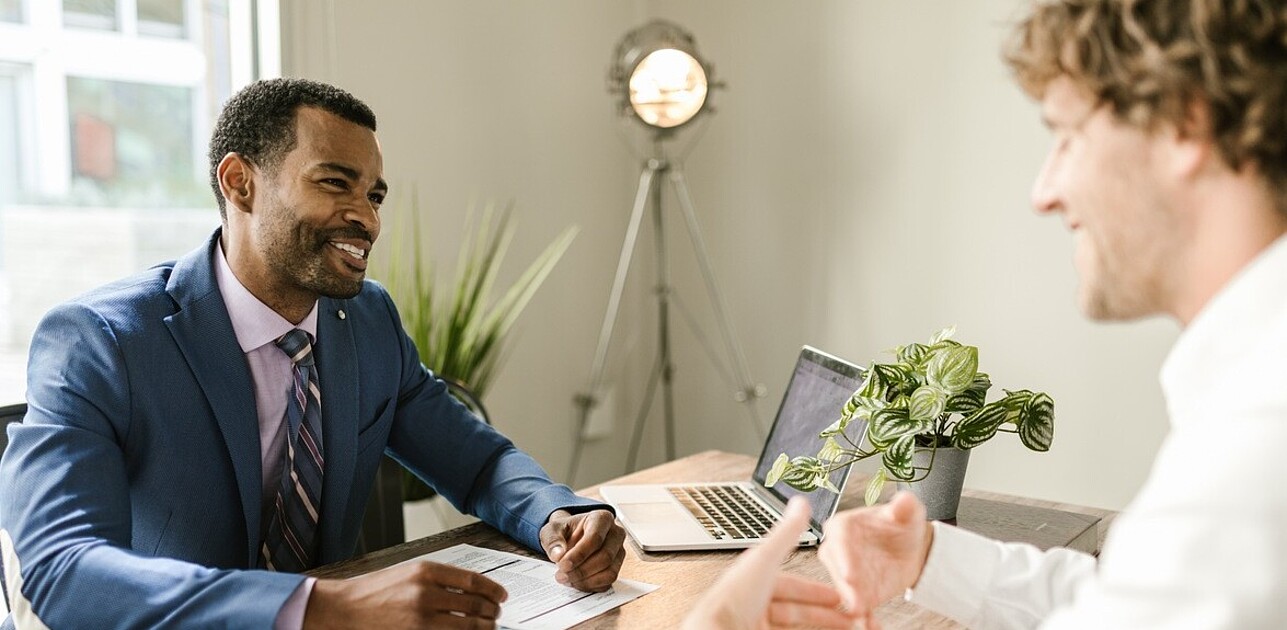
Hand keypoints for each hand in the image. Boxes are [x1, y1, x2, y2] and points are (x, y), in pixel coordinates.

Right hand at [304, 560, 506, 628]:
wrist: (345, 608)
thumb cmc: (378, 590)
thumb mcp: (410, 573)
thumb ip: (441, 579)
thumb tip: (474, 590)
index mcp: (426, 570)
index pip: (474, 581)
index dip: (494, 590)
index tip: (502, 596)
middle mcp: (426, 592)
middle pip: (475, 605)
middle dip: (492, 612)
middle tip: (496, 615)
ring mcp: (421, 617)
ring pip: (468, 626)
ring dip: (483, 628)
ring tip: (487, 627)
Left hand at [539, 508, 626, 591]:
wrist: (570, 537)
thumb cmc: (565, 531)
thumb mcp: (552, 530)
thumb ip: (553, 540)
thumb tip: (558, 555)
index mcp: (602, 518)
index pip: (595, 538)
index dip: (579, 554)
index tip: (562, 565)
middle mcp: (615, 534)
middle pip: (605, 557)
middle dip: (581, 570)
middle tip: (561, 575)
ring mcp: (619, 552)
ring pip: (609, 572)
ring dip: (586, 581)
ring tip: (567, 579)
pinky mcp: (617, 567)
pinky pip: (608, 582)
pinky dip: (590, 586)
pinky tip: (576, 582)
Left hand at [682, 496, 857, 628]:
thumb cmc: (733, 599)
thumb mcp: (765, 559)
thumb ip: (786, 534)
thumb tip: (801, 502)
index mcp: (754, 579)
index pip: (790, 584)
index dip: (817, 589)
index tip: (839, 595)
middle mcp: (754, 602)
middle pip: (796, 608)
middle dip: (826, 611)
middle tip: (851, 615)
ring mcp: (755, 623)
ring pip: (795, 625)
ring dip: (822, 625)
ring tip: (848, 628)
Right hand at [817, 491, 934, 627]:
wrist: (909, 549)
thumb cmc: (902, 525)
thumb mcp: (908, 513)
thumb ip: (905, 506)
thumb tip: (904, 500)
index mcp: (843, 525)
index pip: (838, 538)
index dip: (843, 556)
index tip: (850, 574)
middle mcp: (837, 550)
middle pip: (836, 569)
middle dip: (845, 588)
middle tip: (856, 603)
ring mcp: (843, 574)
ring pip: (843, 591)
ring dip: (852, 606)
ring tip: (863, 619)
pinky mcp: (854, 593)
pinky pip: (854, 606)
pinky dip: (862, 618)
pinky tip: (870, 626)